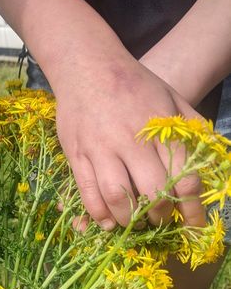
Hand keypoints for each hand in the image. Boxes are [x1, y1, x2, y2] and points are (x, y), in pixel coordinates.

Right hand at [55, 58, 205, 229]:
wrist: (87, 66)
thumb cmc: (133, 82)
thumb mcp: (170, 96)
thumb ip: (191, 125)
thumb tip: (211, 152)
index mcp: (158, 128)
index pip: (183, 178)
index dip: (192, 208)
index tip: (193, 223)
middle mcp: (130, 140)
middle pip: (152, 192)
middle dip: (160, 216)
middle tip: (160, 220)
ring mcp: (100, 148)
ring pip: (117, 196)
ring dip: (129, 219)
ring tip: (134, 222)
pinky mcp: (77, 153)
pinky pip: (87, 191)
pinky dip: (98, 212)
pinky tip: (108, 220)